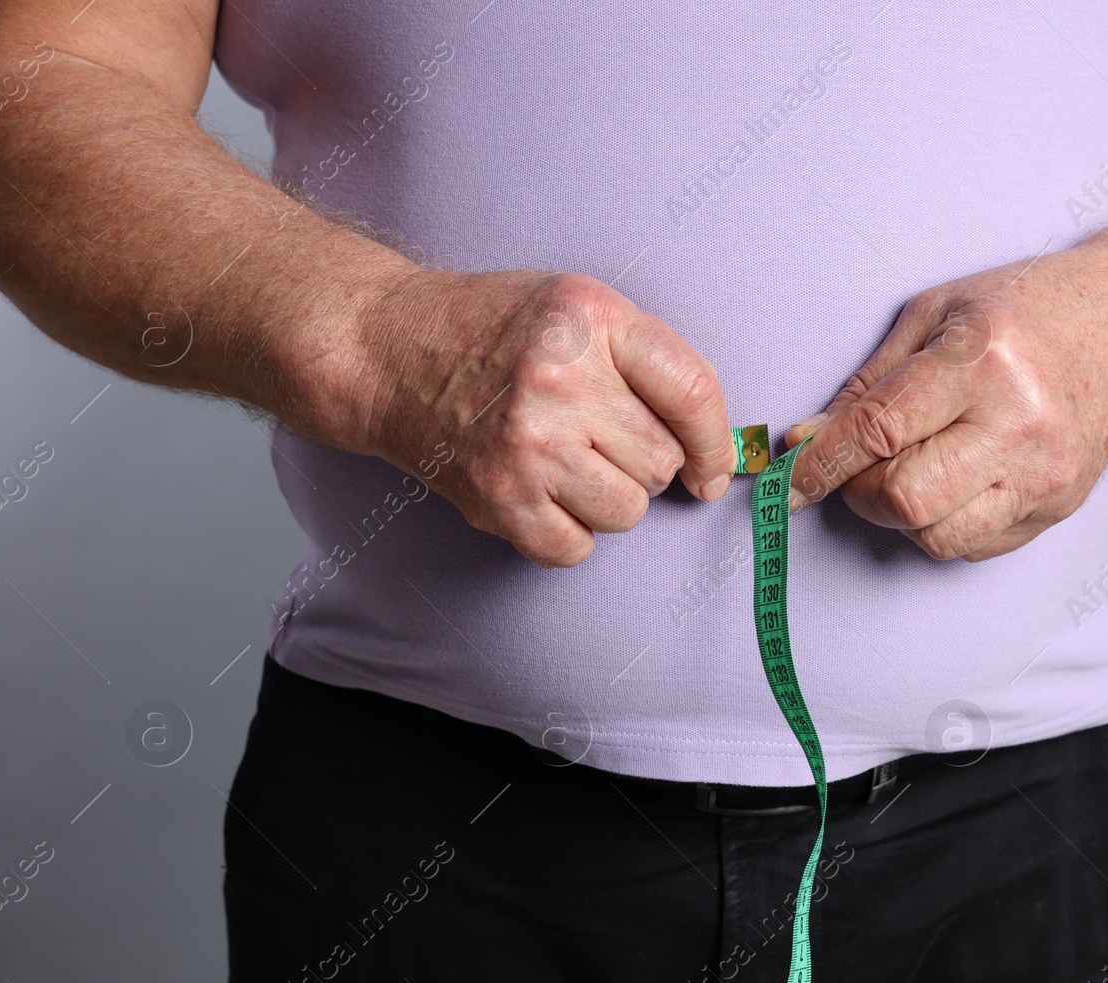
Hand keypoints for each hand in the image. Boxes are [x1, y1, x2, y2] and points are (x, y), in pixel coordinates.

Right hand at [345, 268, 733, 567]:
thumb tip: (718, 455)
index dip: (715, 444)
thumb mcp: (581, 309)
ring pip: (627, 511)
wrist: (389, 351)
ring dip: (610, 499)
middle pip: (661, 463)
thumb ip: (652, 364)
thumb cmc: (499, 330)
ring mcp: (526, 444)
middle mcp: (560, 381)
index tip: (712, 468)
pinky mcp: (497, 498)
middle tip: (598, 438)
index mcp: (592, 320)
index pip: (692, 394)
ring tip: (569, 462)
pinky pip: (575, 548)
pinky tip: (542, 492)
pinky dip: (568, 532)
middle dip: (644, 461)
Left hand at [782, 260, 1107, 561]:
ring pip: (937, 537)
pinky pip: (972, 546)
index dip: (822, 464)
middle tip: (857, 468)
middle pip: (906, 499)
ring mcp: (1044, 474)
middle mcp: (1019, 423)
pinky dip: (942, 524)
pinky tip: (951, 482)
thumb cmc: (1023, 313)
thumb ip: (868, 384)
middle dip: (860, 492)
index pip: (879, 431)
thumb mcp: (934, 315)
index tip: (789, 482)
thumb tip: (808, 443)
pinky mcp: (1057, 508)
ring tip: (906, 472)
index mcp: (982, 361)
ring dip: (900, 516)